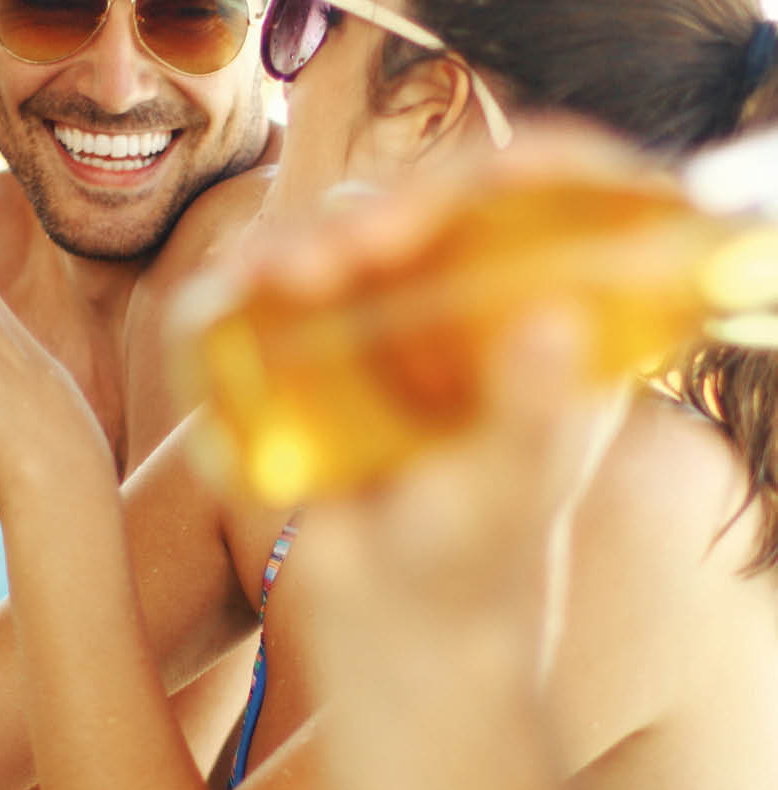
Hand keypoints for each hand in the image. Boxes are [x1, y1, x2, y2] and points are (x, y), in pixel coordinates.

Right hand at [269, 125, 637, 686]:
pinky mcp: (315, 345)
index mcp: (543, 319)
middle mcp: (463, 304)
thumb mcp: (511, 490)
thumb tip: (551, 321)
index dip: (533, 167)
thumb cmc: (475, 563)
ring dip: (313, 235)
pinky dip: (252, 271)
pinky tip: (240, 281)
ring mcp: (385, 319)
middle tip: (368, 243)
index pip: (550, 206)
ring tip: (290, 275)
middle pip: (434, 206)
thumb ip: (530, 415)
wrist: (397, 622)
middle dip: (395, 204)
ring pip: (346, 234)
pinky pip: (278, 283)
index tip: (506, 167)